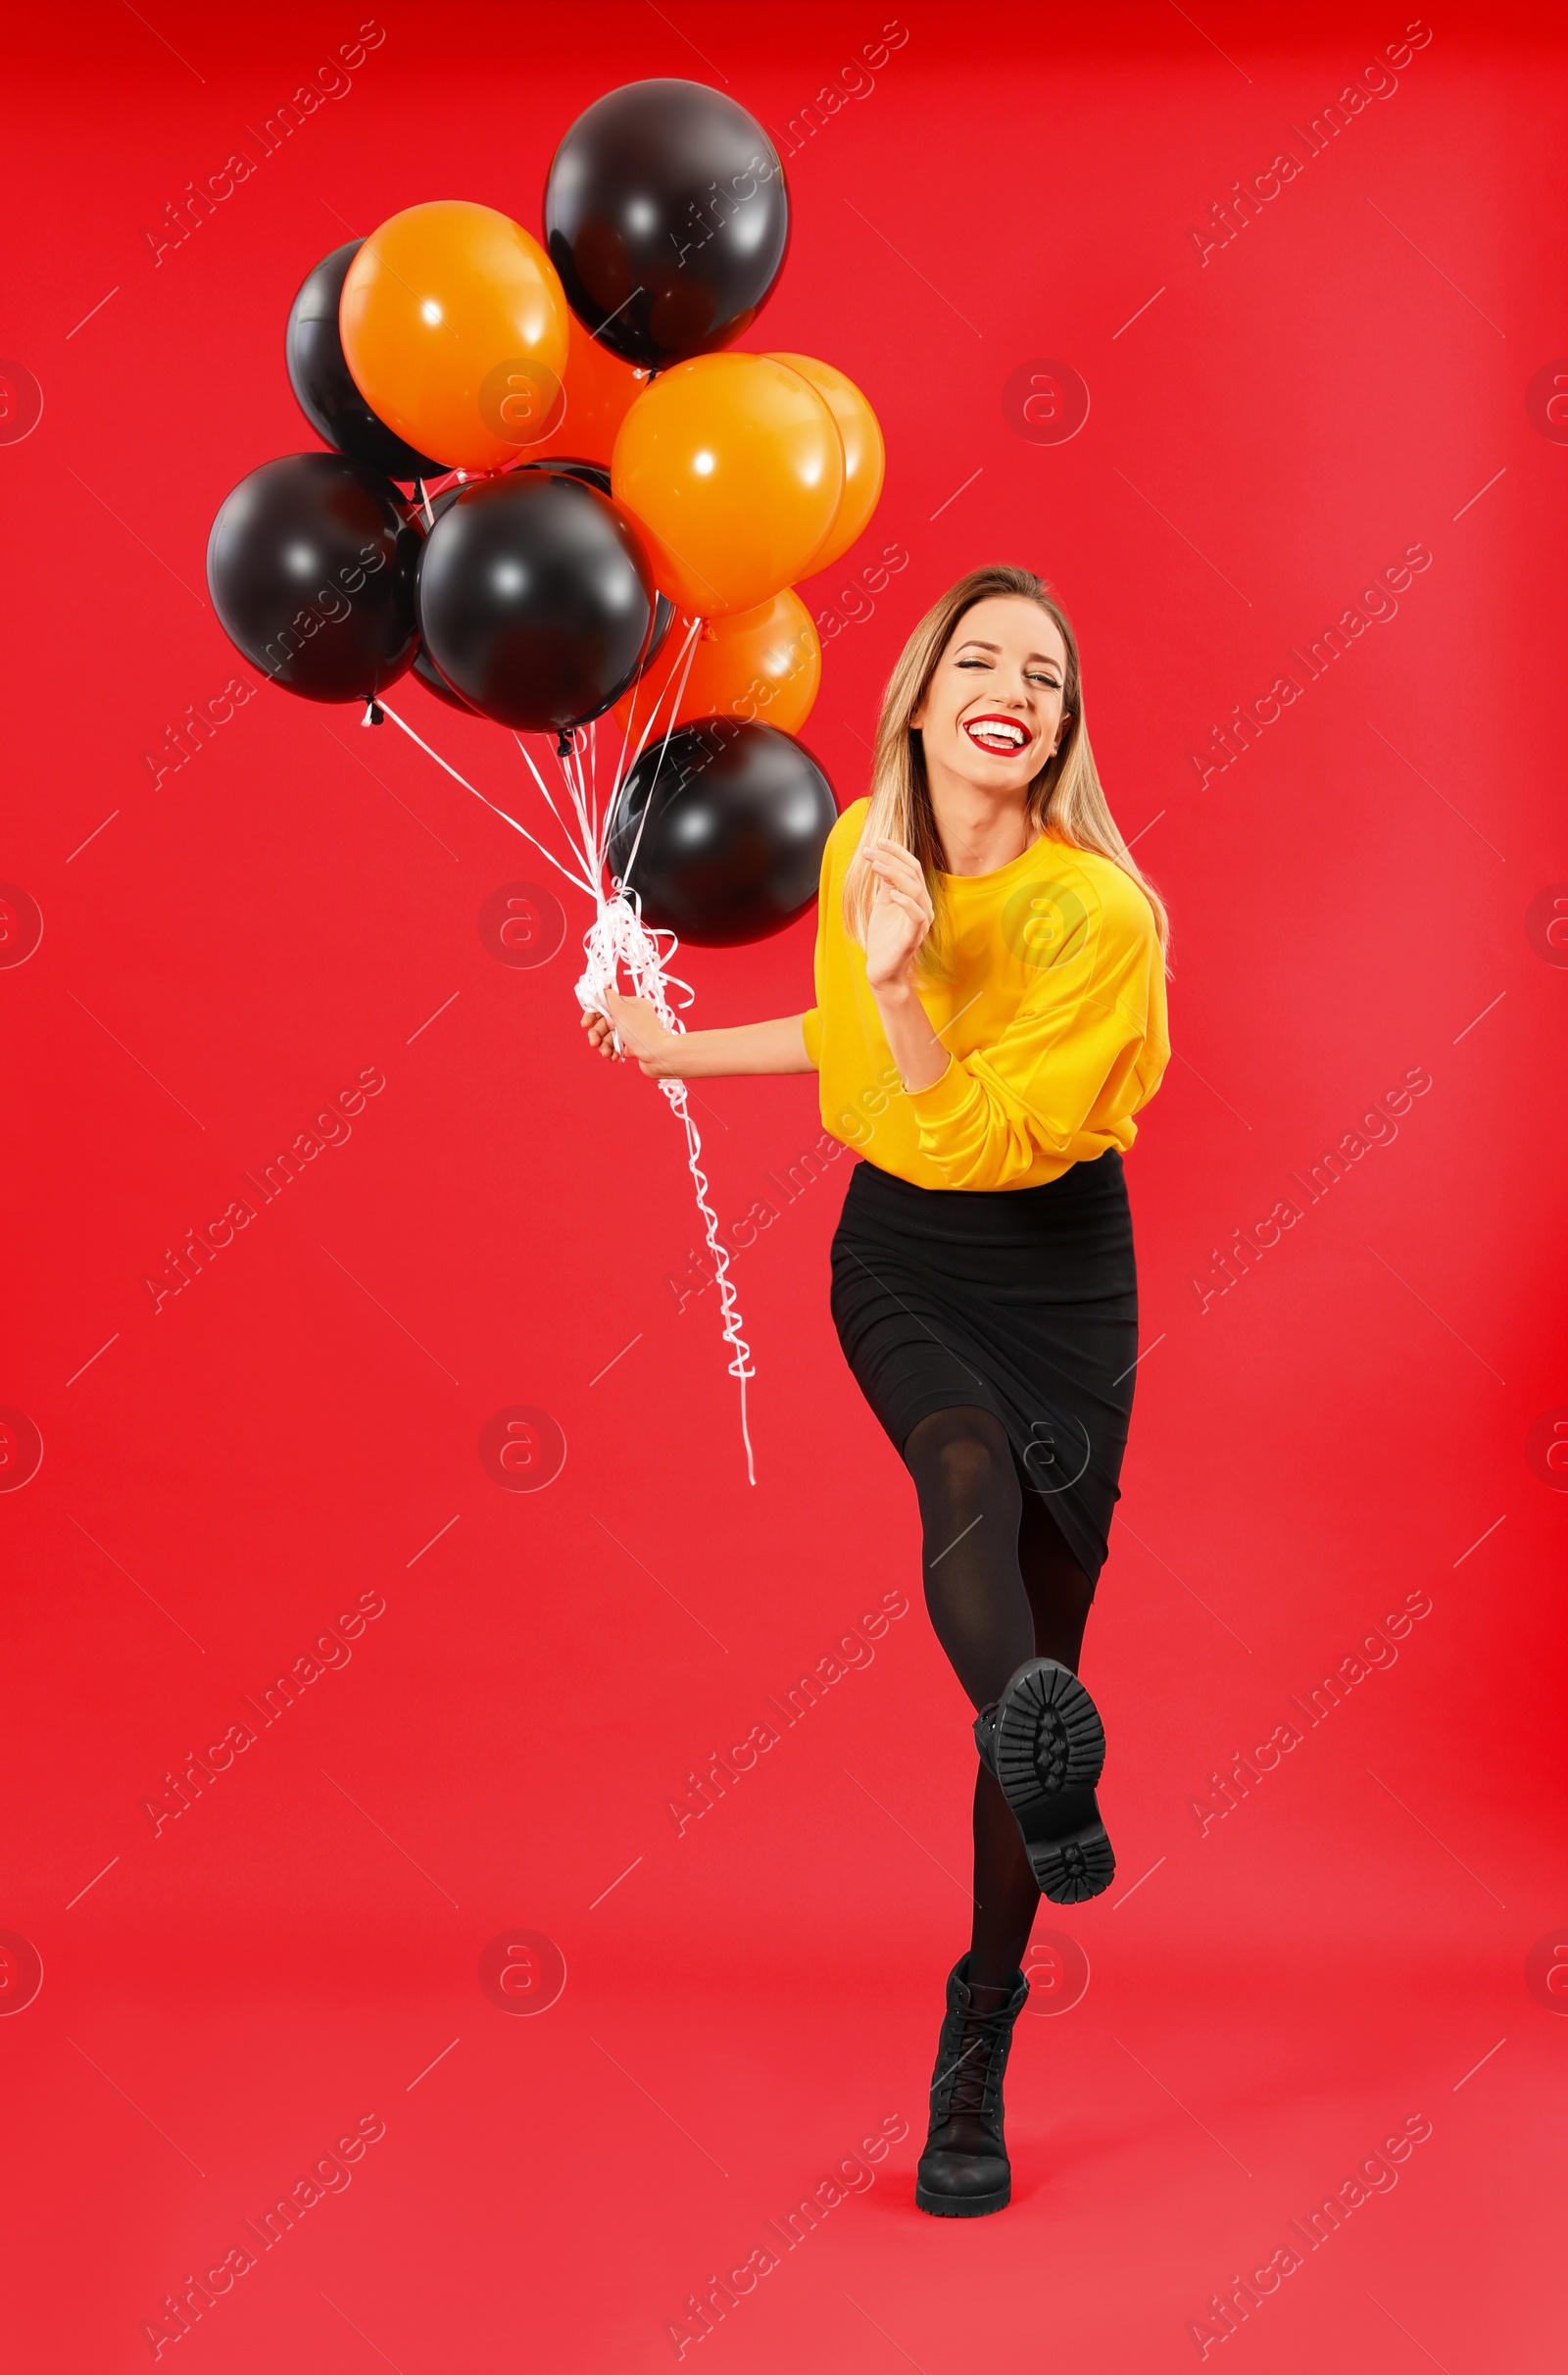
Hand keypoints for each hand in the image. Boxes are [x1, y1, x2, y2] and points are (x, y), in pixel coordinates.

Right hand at [579, 987, 681, 1077]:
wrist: (658, 1056)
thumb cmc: (641, 1032)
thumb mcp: (622, 1010)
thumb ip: (608, 998)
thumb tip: (602, 990)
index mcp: (631, 1005)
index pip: (606, 1005)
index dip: (593, 1015)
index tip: (585, 1024)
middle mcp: (632, 1017)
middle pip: (606, 1023)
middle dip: (597, 1034)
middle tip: (593, 1043)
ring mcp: (633, 1033)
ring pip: (610, 1037)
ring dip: (604, 1045)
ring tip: (606, 1053)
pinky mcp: (633, 1047)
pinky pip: (616, 1047)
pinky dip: (612, 1052)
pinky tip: (613, 1057)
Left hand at [863, 838, 934, 996]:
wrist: (883, 970)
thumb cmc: (884, 938)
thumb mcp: (883, 904)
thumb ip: (886, 884)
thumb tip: (881, 860)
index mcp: (916, 897)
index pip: (912, 867)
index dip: (896, 852)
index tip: (877, 842)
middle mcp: (923, 906)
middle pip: (914, 874)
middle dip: (892, 858)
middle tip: (871, 850)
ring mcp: (920, 922)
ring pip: (915, 890)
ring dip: (895, 874)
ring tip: (875, 866)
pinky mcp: (914, 937)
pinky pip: (916, 915)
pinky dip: (906, 902)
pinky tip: (892, 894)